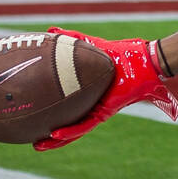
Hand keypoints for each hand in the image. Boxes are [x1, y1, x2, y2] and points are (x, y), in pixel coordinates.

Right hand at [33, 28, 177, 150]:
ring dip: (57, 141)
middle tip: (34, 143)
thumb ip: (71, 38)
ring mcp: (99, 110)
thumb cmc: (123, 53)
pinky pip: (85, 125)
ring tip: (39, 146)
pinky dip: (70, 131)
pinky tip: (54, 134)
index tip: (33, 114)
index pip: (67, 106)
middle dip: (52, 137)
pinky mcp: (105, 111)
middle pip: (69, 125)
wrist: (144, 60)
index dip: (51, 112)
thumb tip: (50, 31)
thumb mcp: (91, 44)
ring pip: (75, 131)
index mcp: (90, 94)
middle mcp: (93, 105)